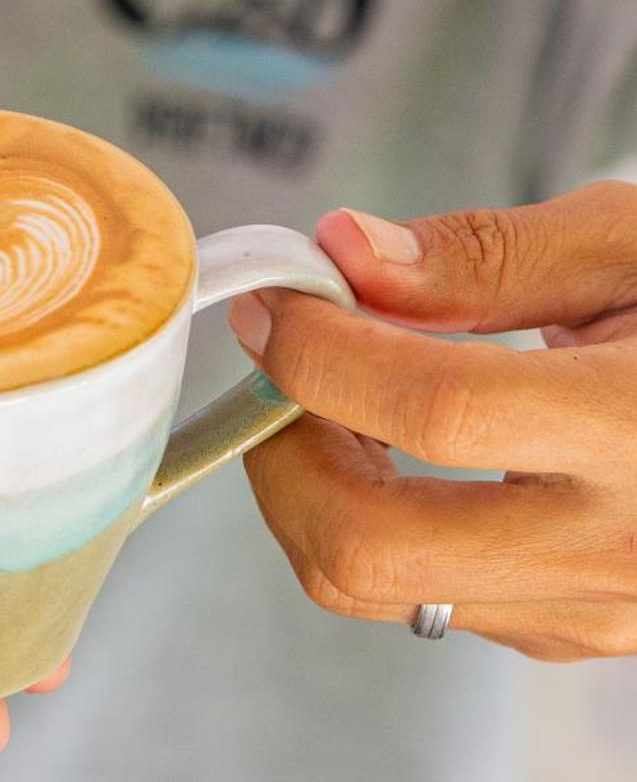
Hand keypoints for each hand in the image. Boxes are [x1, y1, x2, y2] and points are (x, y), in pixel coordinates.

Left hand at [226, 181, 636, 661]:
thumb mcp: (630, 243)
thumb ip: (484, 253)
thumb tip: (347, 250)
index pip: (438, 409)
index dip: (323, 347)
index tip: (273, 295)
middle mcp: (619, 546)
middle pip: (370, 544)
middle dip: (281, 444)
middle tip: (282, 352)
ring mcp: (595, 607)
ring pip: (381, 585)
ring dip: (315, 480)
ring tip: (336, 382)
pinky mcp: (575, 632)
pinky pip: (428, 596)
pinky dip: (372, 513)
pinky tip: (396, 437)